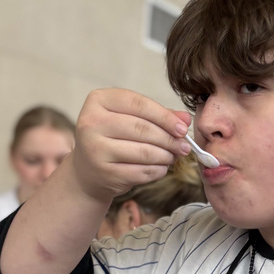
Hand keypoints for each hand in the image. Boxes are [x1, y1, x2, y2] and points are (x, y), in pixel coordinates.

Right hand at [71, 89, 192, 203]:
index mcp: (98, 100)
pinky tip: (162, 168)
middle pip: (142, 128)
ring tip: (174, 156)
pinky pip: (141, 171)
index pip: (138, 103)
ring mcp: (95, 149)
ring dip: (166, 156)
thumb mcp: (129, 119)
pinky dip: (157, 170)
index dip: (164, 116)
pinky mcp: (104, 172)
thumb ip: (157, 116)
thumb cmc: (113, 139)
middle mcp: (92, 122)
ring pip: (144, 152)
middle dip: (169, 139)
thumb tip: (185, 118)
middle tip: (184, 147)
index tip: (183, 128)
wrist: (88, 171)